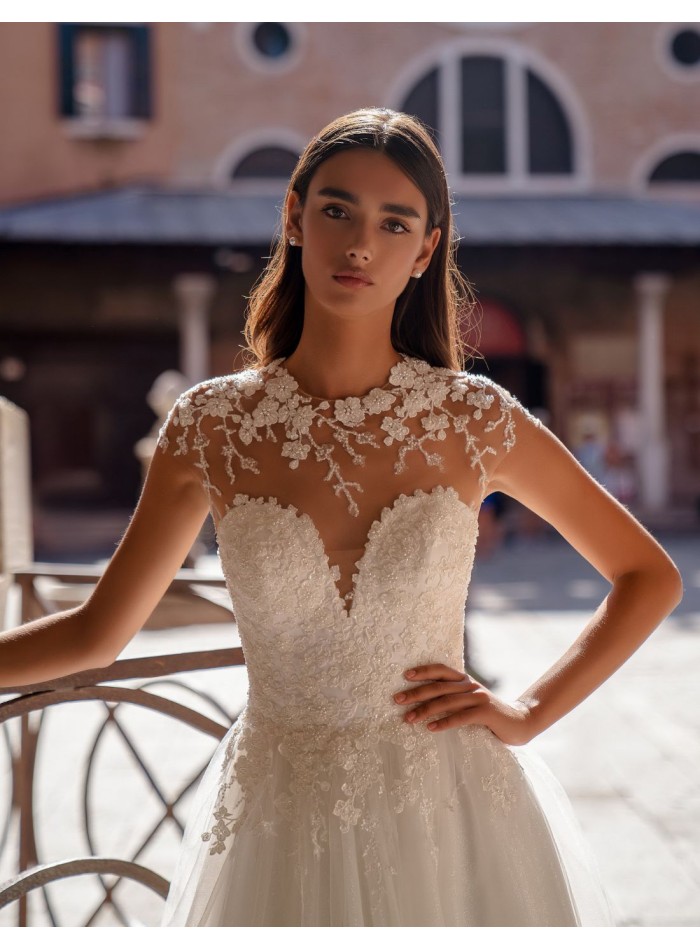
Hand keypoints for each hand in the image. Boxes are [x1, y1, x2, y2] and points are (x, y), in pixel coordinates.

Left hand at [393, 663, 534, 745]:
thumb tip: (426, 701)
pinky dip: (444, 723)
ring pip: (446, 702)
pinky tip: (431, 728)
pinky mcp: (486, 713)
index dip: (424, 671)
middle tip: (397, 700)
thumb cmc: (490, 715)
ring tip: (408, 719)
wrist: (521, 722)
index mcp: (465, 681)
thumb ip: (454, 698)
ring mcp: (479, 698)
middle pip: (438, 687)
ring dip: (425, 710)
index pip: (441, 670)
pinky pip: (461, 717)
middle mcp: (470, 686)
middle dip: (416, 693)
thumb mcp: (471, 702)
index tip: (405, 675)